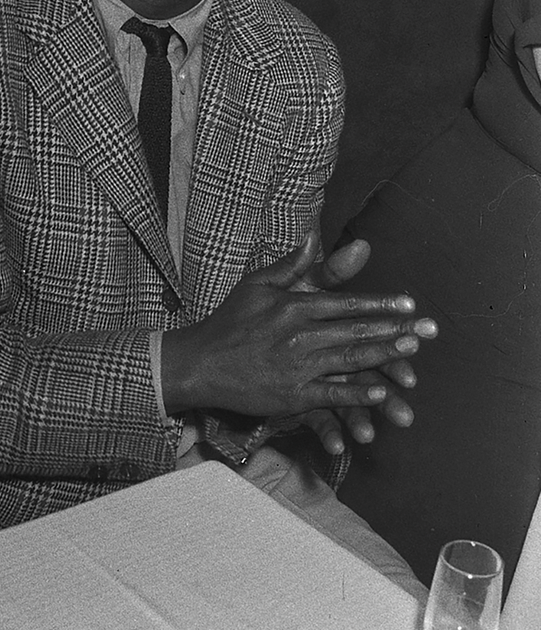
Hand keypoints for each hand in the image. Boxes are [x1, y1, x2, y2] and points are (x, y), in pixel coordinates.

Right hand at [160, 235, 435, 419]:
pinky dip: (356, 394)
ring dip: (385, 357)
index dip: (380, 303)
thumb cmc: (231, 320)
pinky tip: (380, 393)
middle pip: (356, 330)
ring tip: (413, 355)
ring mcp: (298, 366)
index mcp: (295, 305)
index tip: (409, 304)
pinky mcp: (292, 396)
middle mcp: (300, 334)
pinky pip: (331, 394)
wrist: (201, 362)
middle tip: (427, 330)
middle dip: (396, 330)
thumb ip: (293, 264)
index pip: (347, 302)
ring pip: (350, 360)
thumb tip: (314, 234)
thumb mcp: (259, 283)